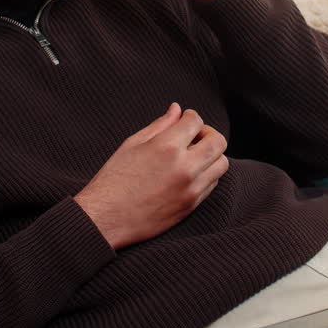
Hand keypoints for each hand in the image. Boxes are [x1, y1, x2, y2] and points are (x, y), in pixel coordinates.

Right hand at [74, 103, 228, 249]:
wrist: (106, 218)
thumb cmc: (114, 179)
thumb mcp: (132, 144)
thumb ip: (159, 125)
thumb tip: (177, 109)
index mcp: (166, 147)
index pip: (196, 121)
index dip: (190, 116)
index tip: (184, 120)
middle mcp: (184, 167)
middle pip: (218, 141)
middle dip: (208, 133)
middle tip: (193, 137)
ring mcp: (191, 188)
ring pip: (221, 164)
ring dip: (211, 155)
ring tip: (193, 156)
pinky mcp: (192, 205)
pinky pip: (213, 183)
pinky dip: (207, 174)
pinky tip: (189, 173)